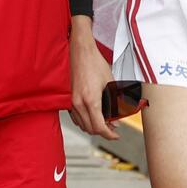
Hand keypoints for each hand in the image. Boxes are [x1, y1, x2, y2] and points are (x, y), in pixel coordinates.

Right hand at [69, 17, 118, 139]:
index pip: (99, 127)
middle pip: (90, 129)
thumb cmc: (96, 65)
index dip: (109, 134)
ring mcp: (72, 102)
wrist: (81, 52)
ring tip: (106, 122)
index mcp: (90, 100)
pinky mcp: (69, 100)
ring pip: (82, 125)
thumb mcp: (110, 83)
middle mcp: (79, 104)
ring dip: (94, 127)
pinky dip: (85, 121)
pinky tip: (94, 116)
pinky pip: (76, 118)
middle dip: (103, 131)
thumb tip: (117, 120)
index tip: (116, 135)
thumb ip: (114, 103)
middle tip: (114, 128)